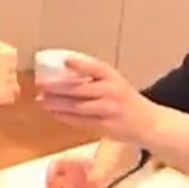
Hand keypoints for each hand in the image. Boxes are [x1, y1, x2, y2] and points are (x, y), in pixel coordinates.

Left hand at [35, 54, 154, 141]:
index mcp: (114, 78)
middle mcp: (112, 92)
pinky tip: (53, 113)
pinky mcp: (106, 127)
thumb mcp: (114, 82)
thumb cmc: (125, 100)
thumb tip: (62, 71)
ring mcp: (109, 111)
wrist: (148, 123)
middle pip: (81, 89)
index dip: (81, 64)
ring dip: (57, 104)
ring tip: (41, 100)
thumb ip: (93, 78)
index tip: (65, 60)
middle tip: (40, 84)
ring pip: (78, 107)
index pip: (97, 68)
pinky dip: (65, 117)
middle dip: (57, 87)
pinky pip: (81, 121)